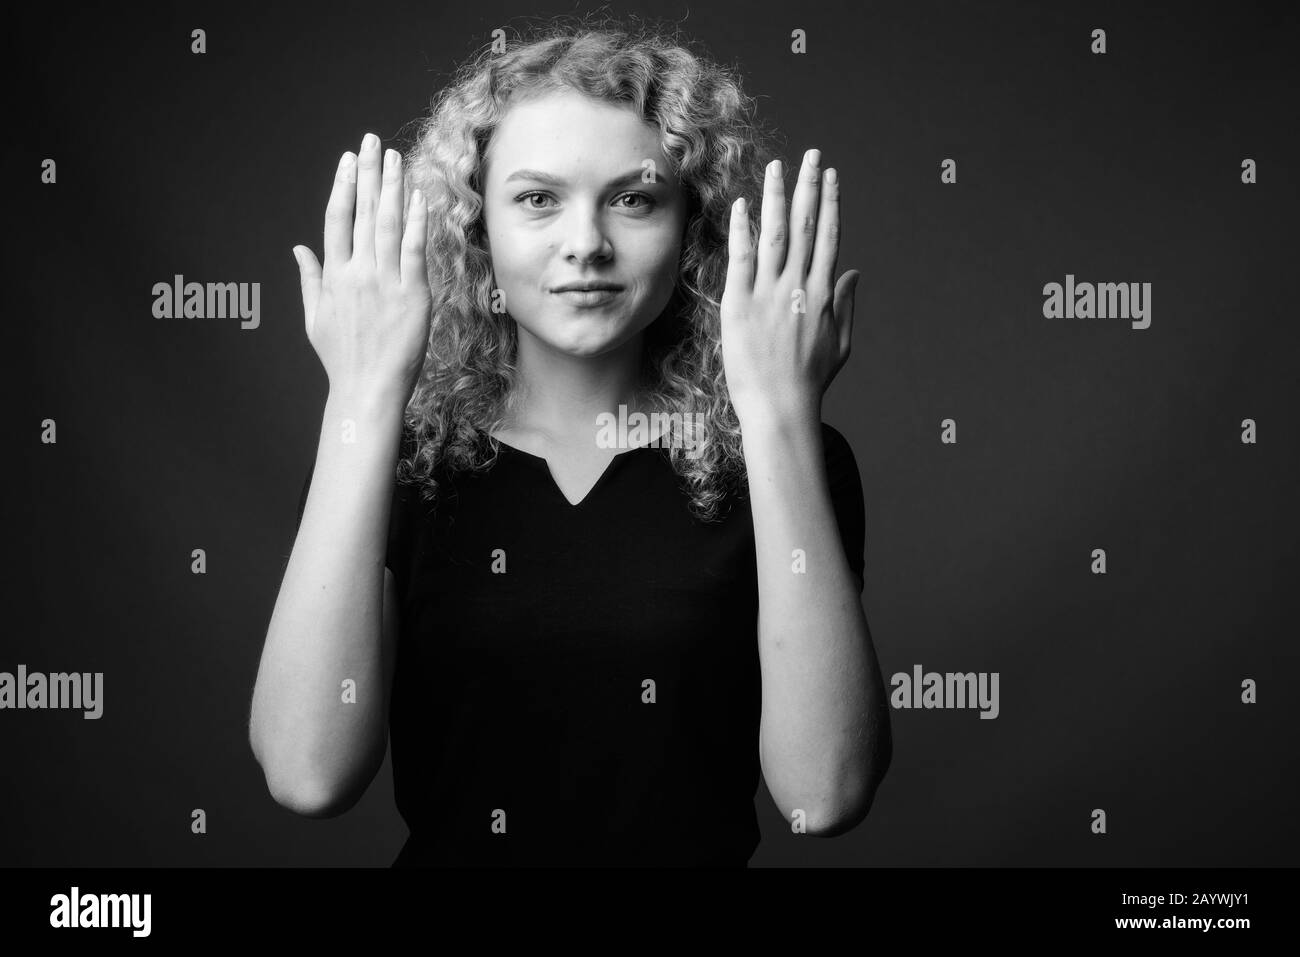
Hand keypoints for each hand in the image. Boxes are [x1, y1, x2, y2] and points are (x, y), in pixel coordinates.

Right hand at [293, 132, 431, 403]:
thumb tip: (298, 248)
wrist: (367, 390)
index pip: (336, 219)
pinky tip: (418, 196)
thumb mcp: (314, 318)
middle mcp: (358, 273)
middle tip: (371, 142)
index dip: (342, 186)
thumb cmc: (342, 359)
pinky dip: (416, 221)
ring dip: (392, 187)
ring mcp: (386, 282)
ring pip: (389, 224)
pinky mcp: (412, 294)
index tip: (347, 161)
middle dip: (368, 173)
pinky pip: (415, 250)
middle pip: (363, 212)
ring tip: (394, 158)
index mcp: (334, 277)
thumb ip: (309, 279)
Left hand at [720, 148, 859, 427]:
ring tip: (777, 167)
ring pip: (775, 233)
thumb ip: (846, 304)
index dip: (830, 202)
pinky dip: (743, 228)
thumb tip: (854, 273)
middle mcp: (798, 285)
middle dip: (808, 186)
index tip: (830, 176)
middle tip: (810, 155)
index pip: (829, 236)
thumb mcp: (839, 342)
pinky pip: (742, 257)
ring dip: (777, 196)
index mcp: (823, 293)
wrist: (780, 407)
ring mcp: (768, 292)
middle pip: (806, 225)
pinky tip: (743, 204)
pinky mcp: (740, 303)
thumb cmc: (809, 381)